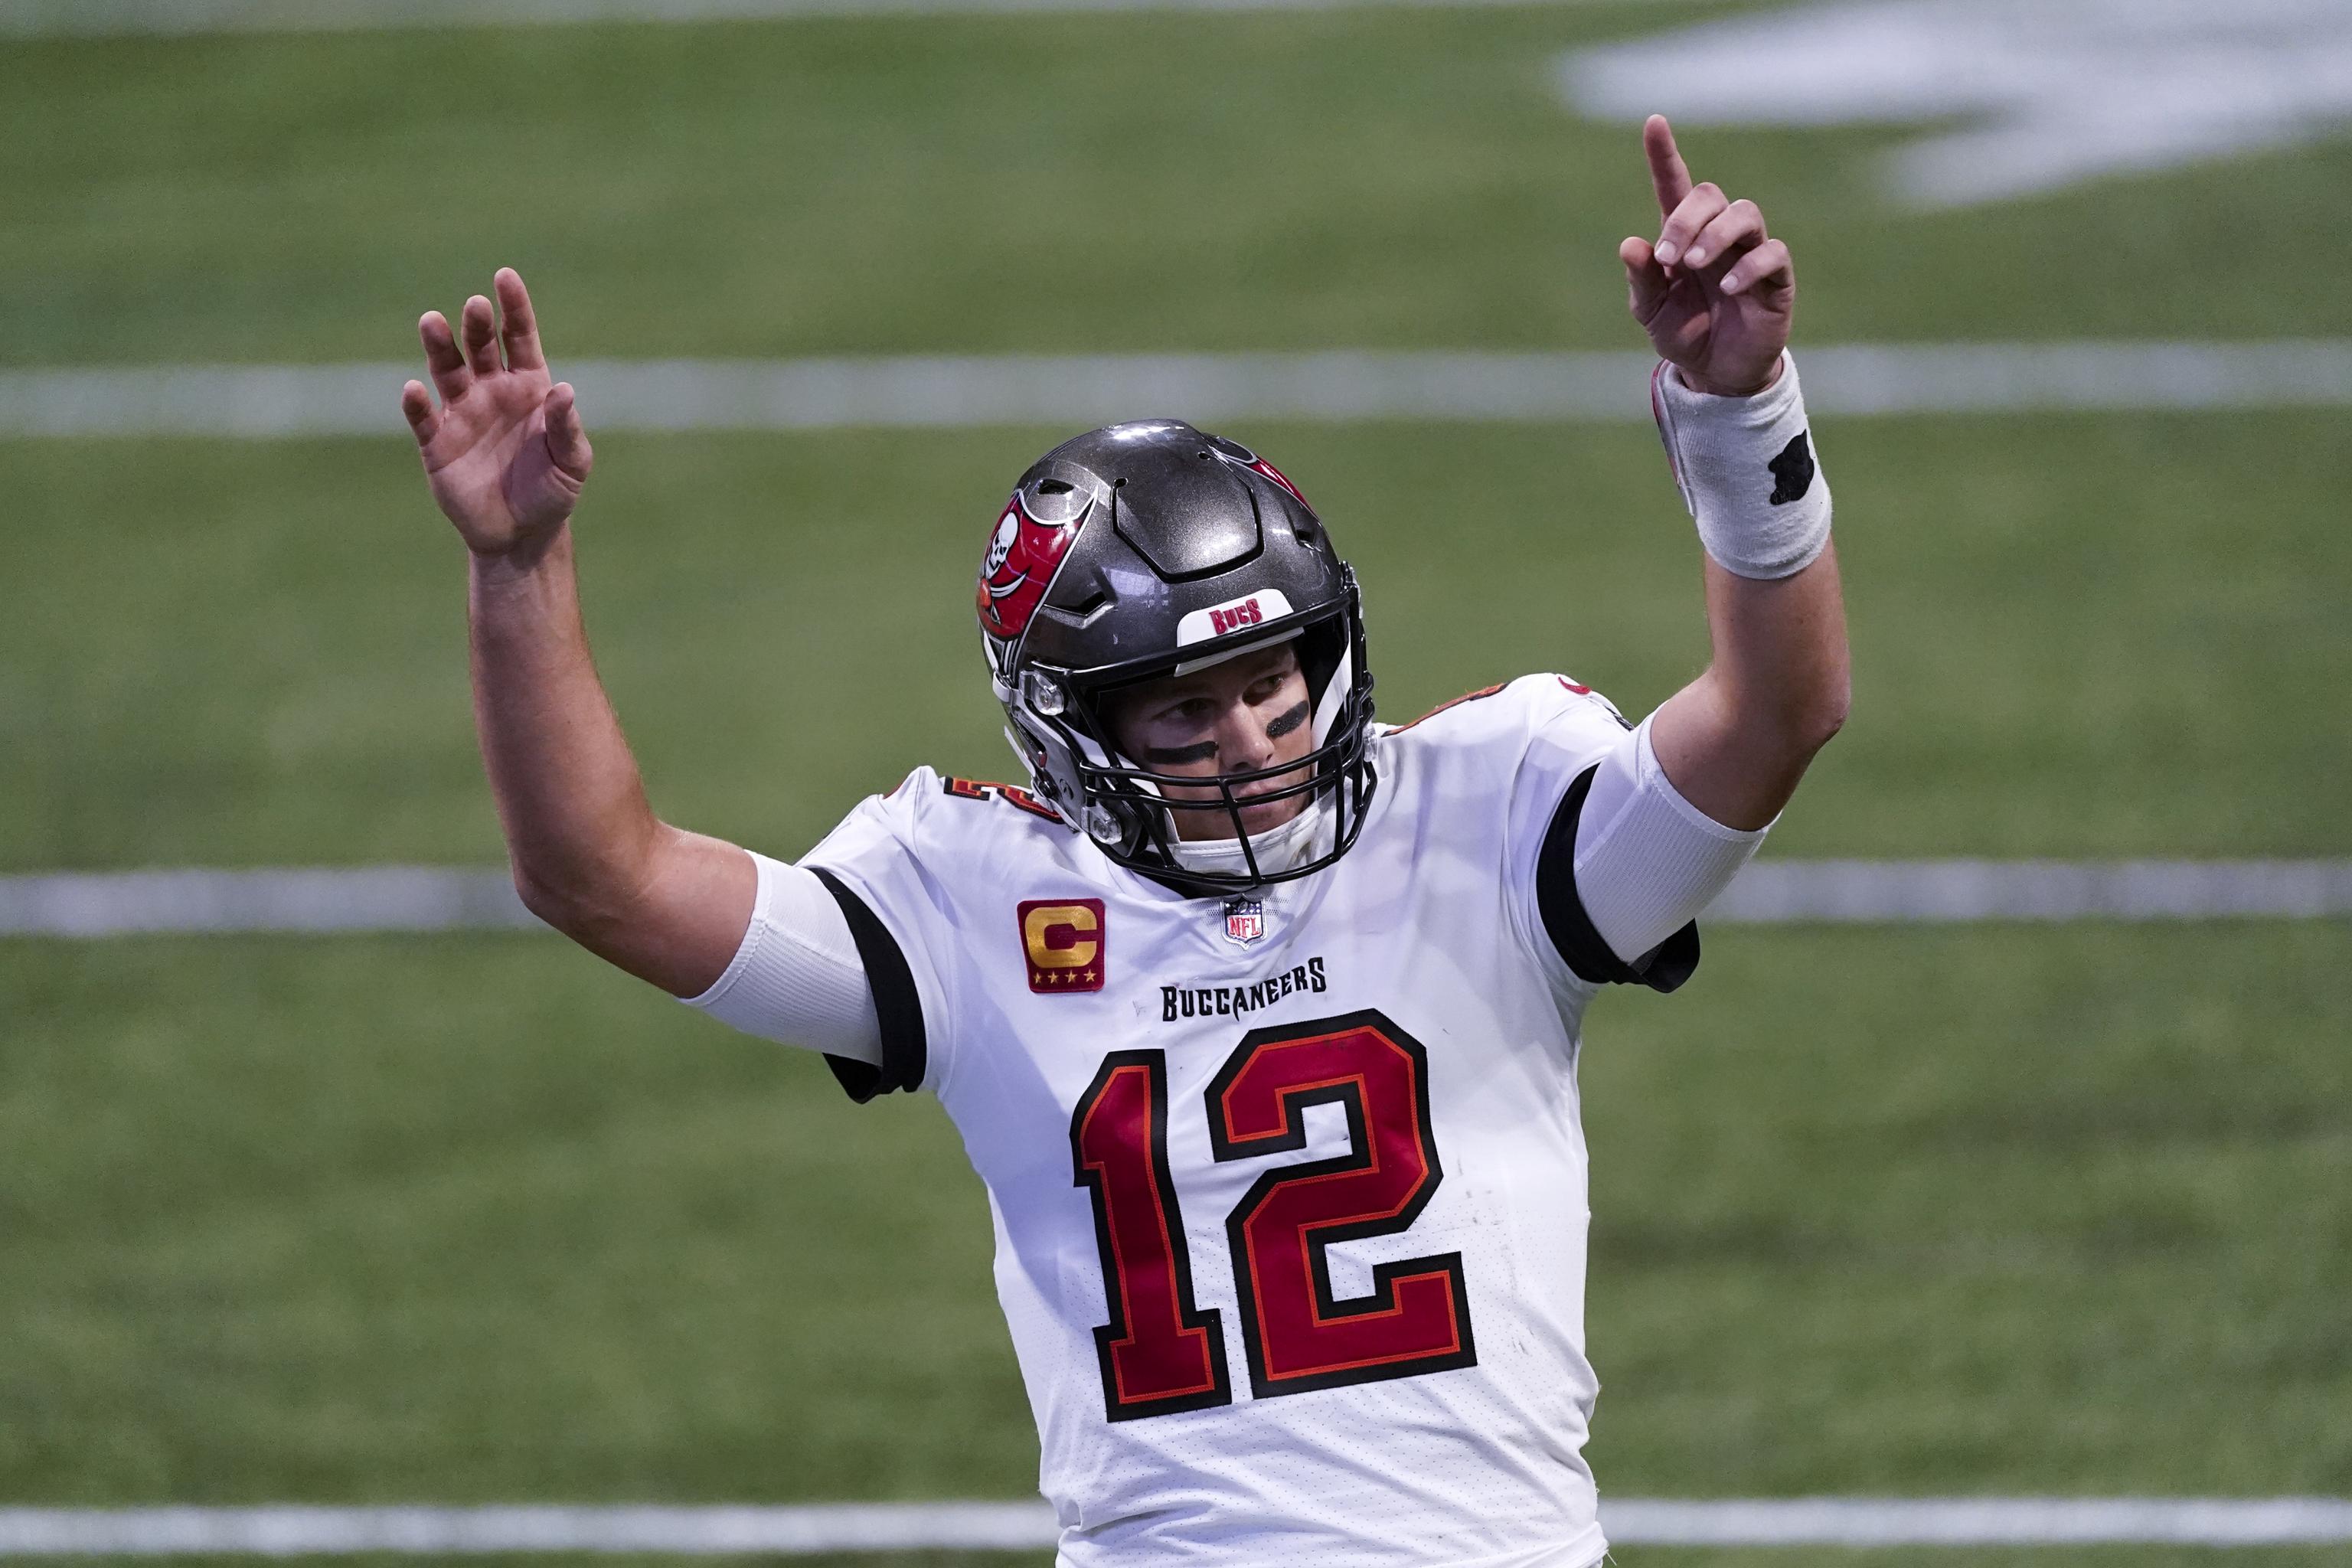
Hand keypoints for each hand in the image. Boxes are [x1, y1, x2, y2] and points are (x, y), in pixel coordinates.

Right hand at [401, 268, 592, 555]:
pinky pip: (423, 418)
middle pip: (480, 346)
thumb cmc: (553, 491)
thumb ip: (567, 427)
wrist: (522, 534)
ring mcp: (462, 413)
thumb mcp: (573, 462)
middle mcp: (491, 390)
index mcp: (529, 386)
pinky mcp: (437, 443)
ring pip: (446, 370)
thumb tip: (564, 390)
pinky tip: (415, 389)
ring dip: (438, 346)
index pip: (519, 337)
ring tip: (432, 321)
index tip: (504, 277)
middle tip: (475, 306)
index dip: (513, 307)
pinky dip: (416, 403)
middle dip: (477, 324)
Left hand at [1619, 116, 1793, 396]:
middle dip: (1686, 220)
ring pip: (1745, 213)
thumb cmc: (1684, 332)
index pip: (1675, 185)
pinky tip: (1728, 286)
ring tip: (1695, 265)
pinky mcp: (1776, 278)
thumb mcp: (1652, 311)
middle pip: (1711, 195)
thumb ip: (1643, 279)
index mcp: (1684, 237)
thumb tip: (1630, 245)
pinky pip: (1771, 253)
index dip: (1664, 154)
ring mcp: (1750, 252)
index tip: (1653, 122)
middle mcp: (1719, 236)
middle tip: (1669, 258)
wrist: (1716, 374)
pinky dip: (1748, 265)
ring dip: (1716, 233)